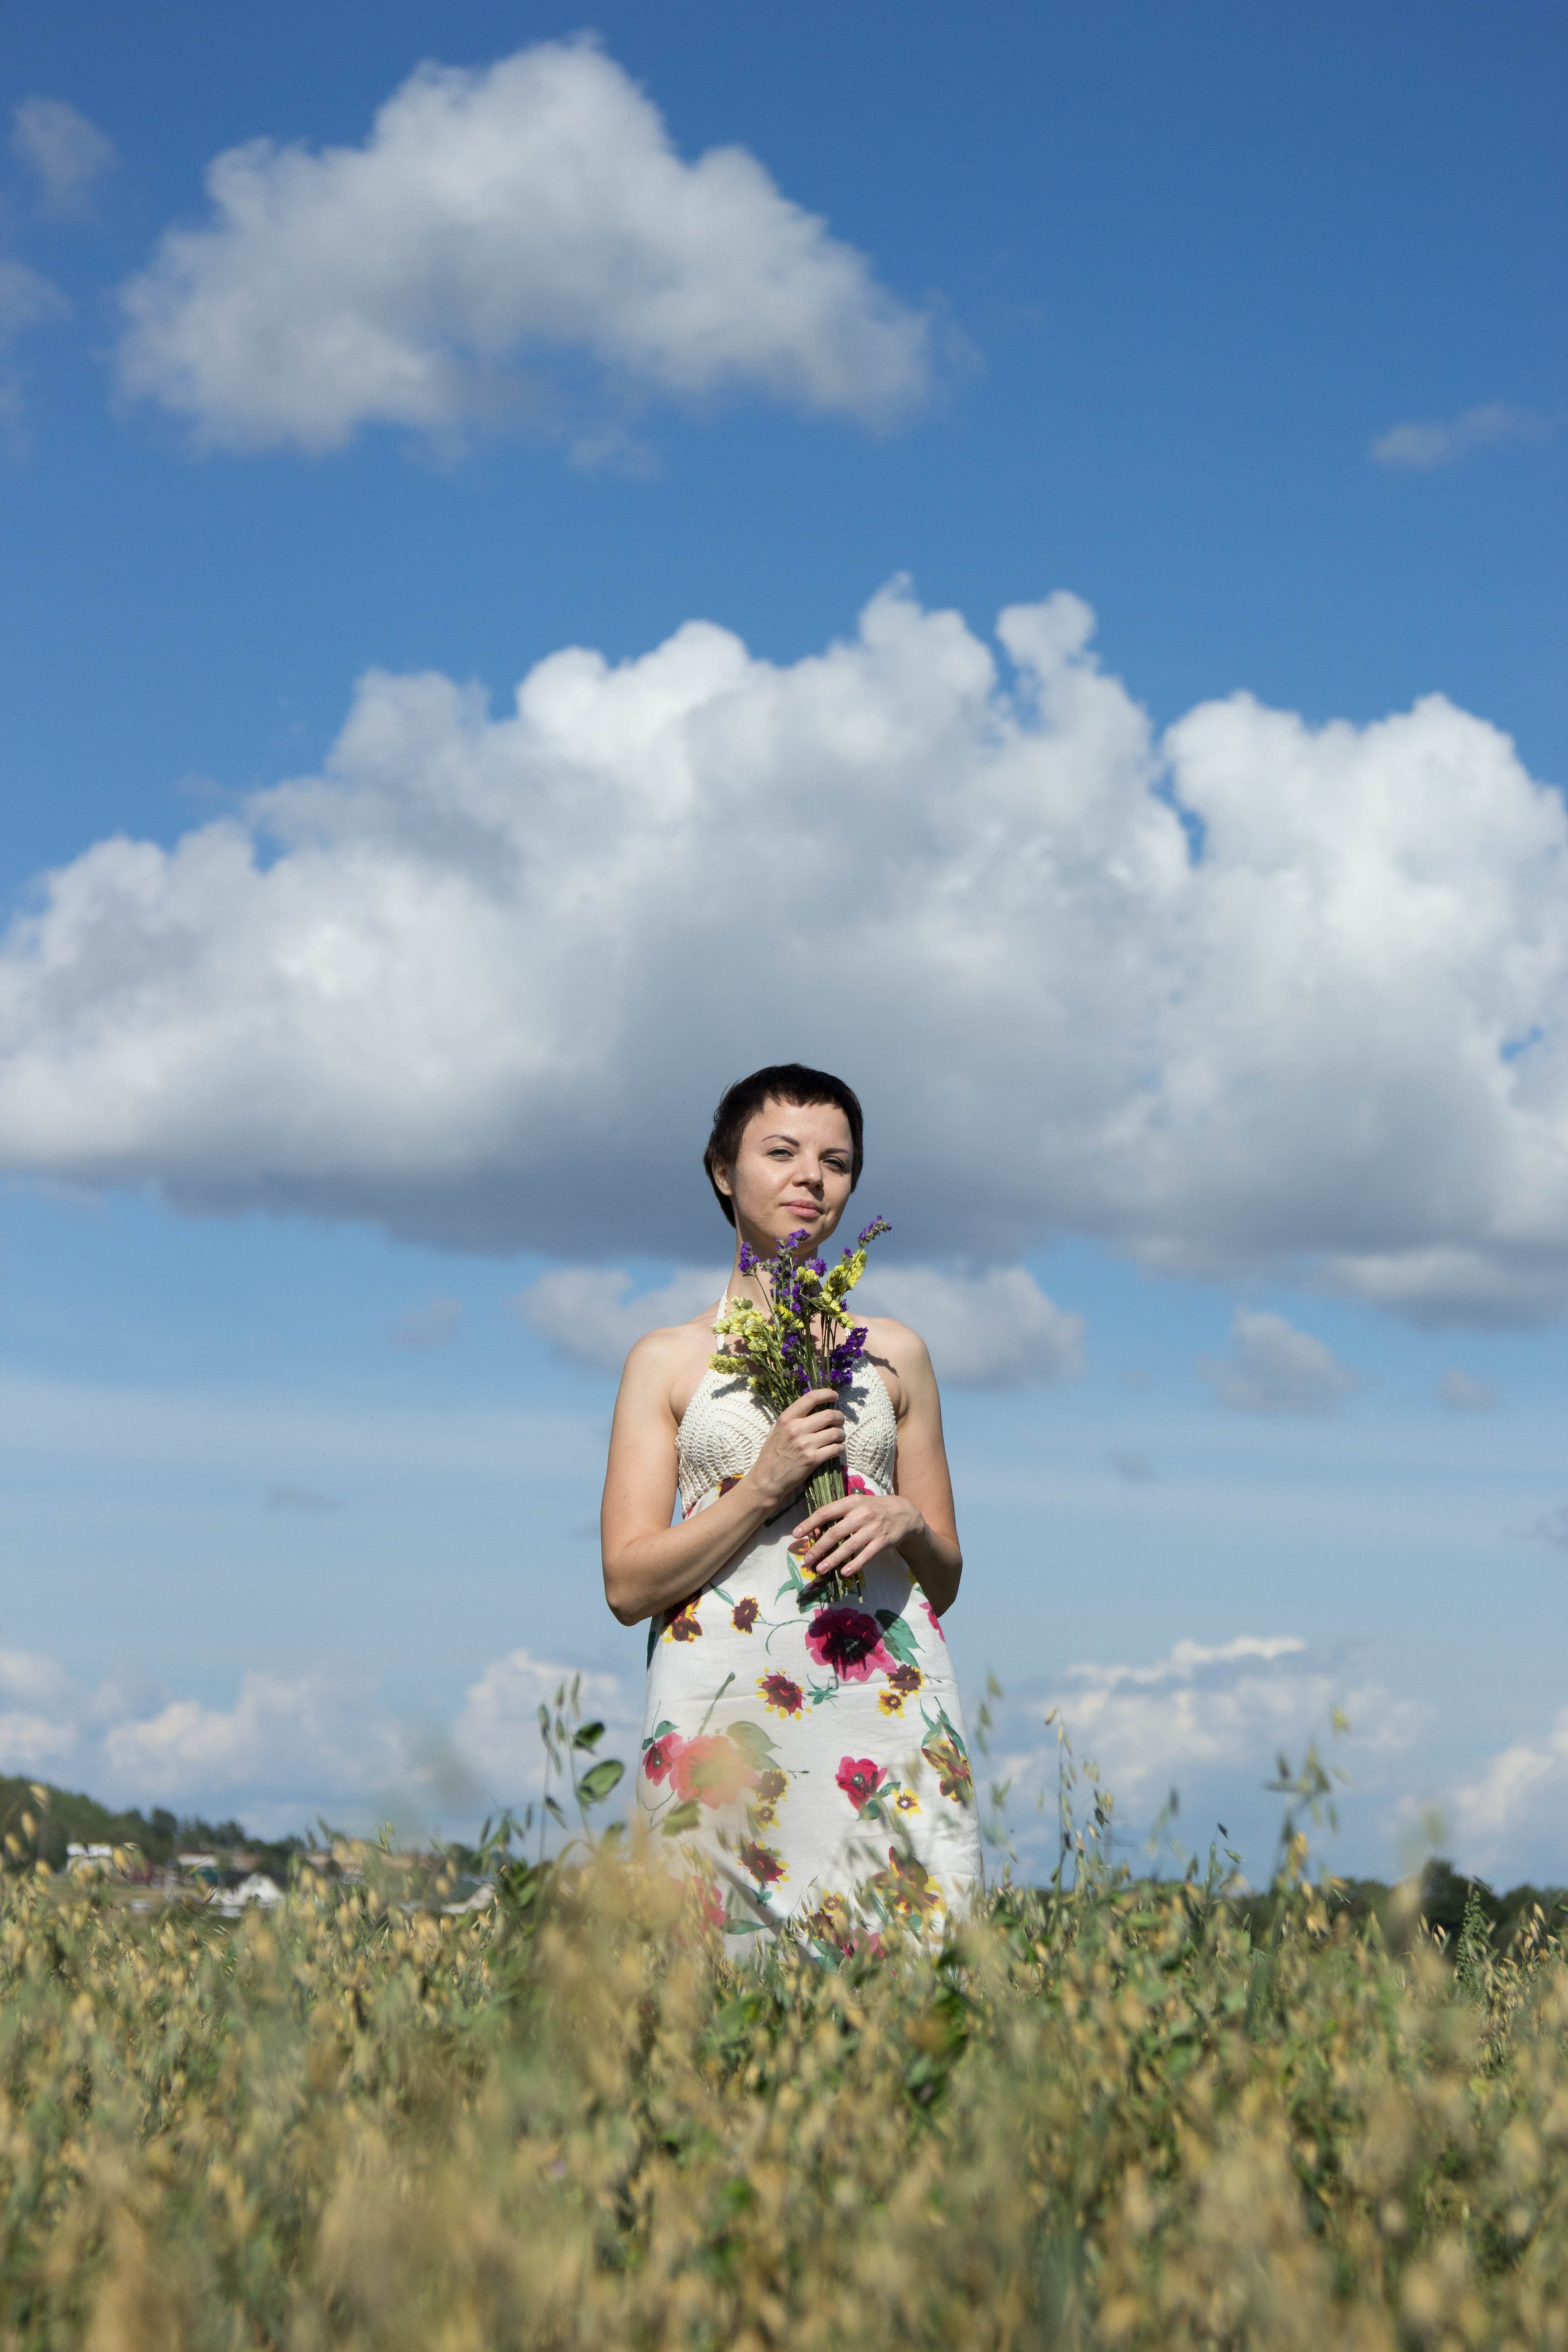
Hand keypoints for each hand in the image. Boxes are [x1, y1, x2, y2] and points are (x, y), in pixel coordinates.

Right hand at [748, 1388, 847, 1513]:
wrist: (767, 1479)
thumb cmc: (771, 1454)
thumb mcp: (776, 1430)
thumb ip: (791, 1419)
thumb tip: (810, 1408)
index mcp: (787, 1418)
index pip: (811, 1398)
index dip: (827, 1394)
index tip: (835, 1396)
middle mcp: (796, 1429)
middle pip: (829, 1415)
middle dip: (840, 1417)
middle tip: (840, 1421)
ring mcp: (805, 1445)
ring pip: (836, 1432)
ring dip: (841, 1434)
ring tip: (839, 1437)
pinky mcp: (812, 1460)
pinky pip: (836, 1449)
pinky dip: (840, 1448)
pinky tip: (837, 1449)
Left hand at [791, 1488, 924, 1588]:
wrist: (905, 1513)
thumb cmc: (874, 1508)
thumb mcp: (857, 1504)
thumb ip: (839, 1513)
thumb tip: (816, 1528)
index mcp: (851, 1502)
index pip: (826, 1512)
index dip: (809, 1523)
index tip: (796, 1534)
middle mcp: (862, 1514)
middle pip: (835, 1532)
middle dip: (818, 1547)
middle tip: (807, 1559)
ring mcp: (873, 1528)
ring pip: (849, 1546)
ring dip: (832, 1559)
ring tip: (820, 1569)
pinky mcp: (882, 1541)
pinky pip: (866, 1555)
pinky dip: (854, 1564)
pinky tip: (843, 1572)